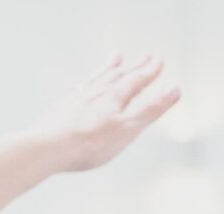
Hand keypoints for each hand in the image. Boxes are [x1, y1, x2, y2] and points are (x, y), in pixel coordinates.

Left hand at [30, 53, 181, 172]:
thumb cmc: (89, 144)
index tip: (159, 61)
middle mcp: (96, 92)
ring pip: (98, 78)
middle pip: (119, 75)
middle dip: (134, 67)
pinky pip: (78, 89)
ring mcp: (78, 98)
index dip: (149, 72)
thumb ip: (151, 110)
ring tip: (116, 57)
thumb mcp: (128, 129)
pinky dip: (86, 83)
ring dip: (109, 67)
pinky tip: (83, 84)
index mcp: (115, 98)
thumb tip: (174, 90)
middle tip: (145, 56)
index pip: (136, 80)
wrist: (48, 148)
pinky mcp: (62, 107)